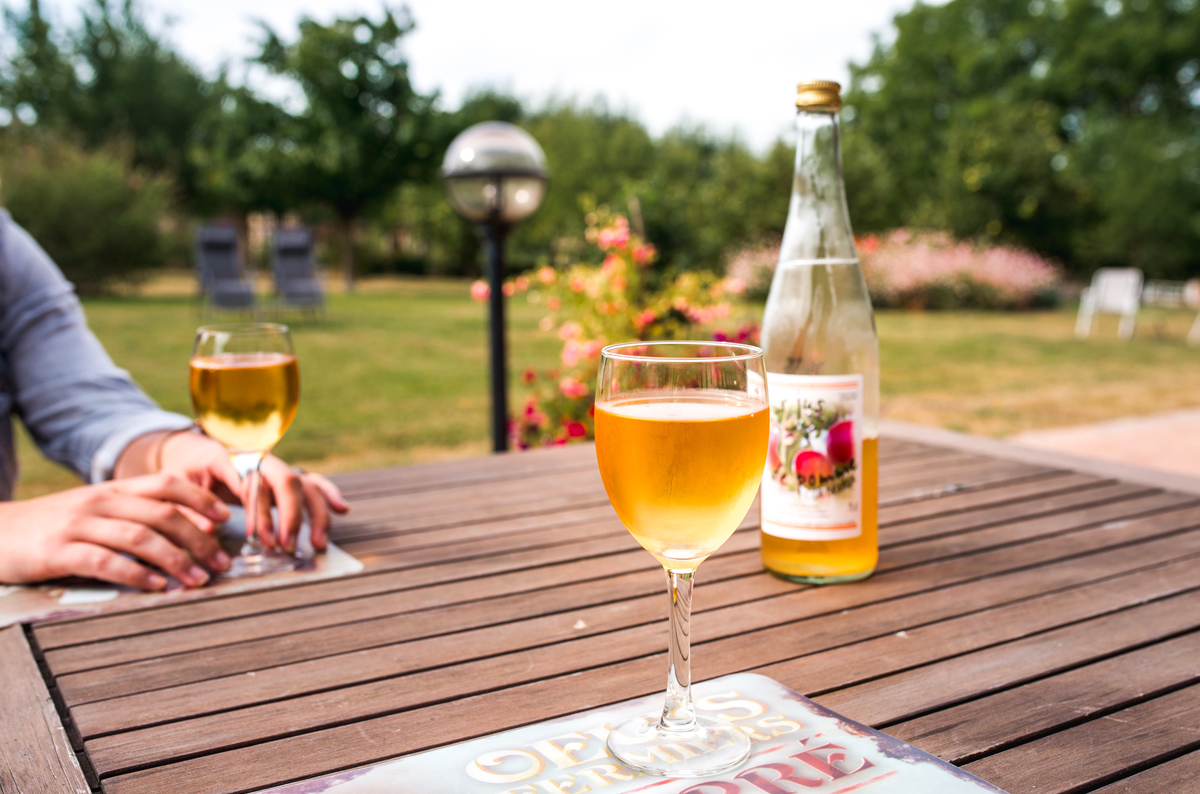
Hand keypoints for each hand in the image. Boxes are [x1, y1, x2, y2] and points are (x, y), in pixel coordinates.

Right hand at [0, 474, 232, 589]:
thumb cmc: (50, 527)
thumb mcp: (93, 510)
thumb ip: (132, 514)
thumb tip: (185, 528)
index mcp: (112, 490)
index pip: (166, 484)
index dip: (200, 499)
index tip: (226, 519)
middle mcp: (100, 502)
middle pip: (162, 514)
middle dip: (200, 539)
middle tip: (222, 563)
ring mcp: (78, 525)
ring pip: (140, 538)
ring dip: (176, 559)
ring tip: (199, 579)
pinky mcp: (58, 552)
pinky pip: (105, 562)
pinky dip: (136, 574)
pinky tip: (156, 587)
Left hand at [154, 431, 348, 553]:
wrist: (192, 453)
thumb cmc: (183, 471)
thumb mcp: (175, 485)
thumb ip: (188, 506)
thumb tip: (209, 529)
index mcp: (230, 456)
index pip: (253, 482)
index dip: (261, 512)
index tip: (262, 540)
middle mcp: (259, 458)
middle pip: (285, 480)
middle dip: (291, 515)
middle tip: (286, 546)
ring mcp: (274, 467)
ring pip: (303, 483)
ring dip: (313, 514)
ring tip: (316, 544)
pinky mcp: (284, 476)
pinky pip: (312, 482)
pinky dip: (328, 494)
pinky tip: (341, 510)